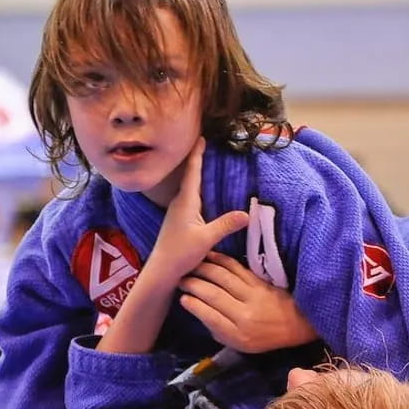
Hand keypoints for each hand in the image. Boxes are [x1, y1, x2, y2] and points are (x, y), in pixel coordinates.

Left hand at [144, 138, 248, 286]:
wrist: (161, 271)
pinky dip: (196, 187)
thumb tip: (248, 214)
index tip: (201, 137)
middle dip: (197, 159)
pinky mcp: (178, 220)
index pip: (193, 172)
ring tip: (204, 161)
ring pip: (189, 186)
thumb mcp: (207, 239)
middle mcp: (179, 202)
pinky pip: (189, 197)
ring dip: (196, 173)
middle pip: (189, 175)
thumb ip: (226, 225)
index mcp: (186, 201)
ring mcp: (177, 211)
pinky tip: (200, 191)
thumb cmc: (180, 254)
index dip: (197, 154)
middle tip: (204, 143)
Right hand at [179, 251, 317, 352]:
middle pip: (214, 294)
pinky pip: (236, 268)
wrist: (296, 324)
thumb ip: (218, 329)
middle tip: (180, 278)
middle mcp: (245, 315)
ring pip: (223, 278)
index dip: (193, 305)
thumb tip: (197, 309)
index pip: (210, 316)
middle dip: (193, 284)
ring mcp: (254, 295)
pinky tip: (209, 256)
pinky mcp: (259, 282)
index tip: (181, 297)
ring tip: (191, 266)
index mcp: (238, 335)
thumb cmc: (263, 337)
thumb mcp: (239, 343)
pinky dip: (220, 260)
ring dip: (204, 269)